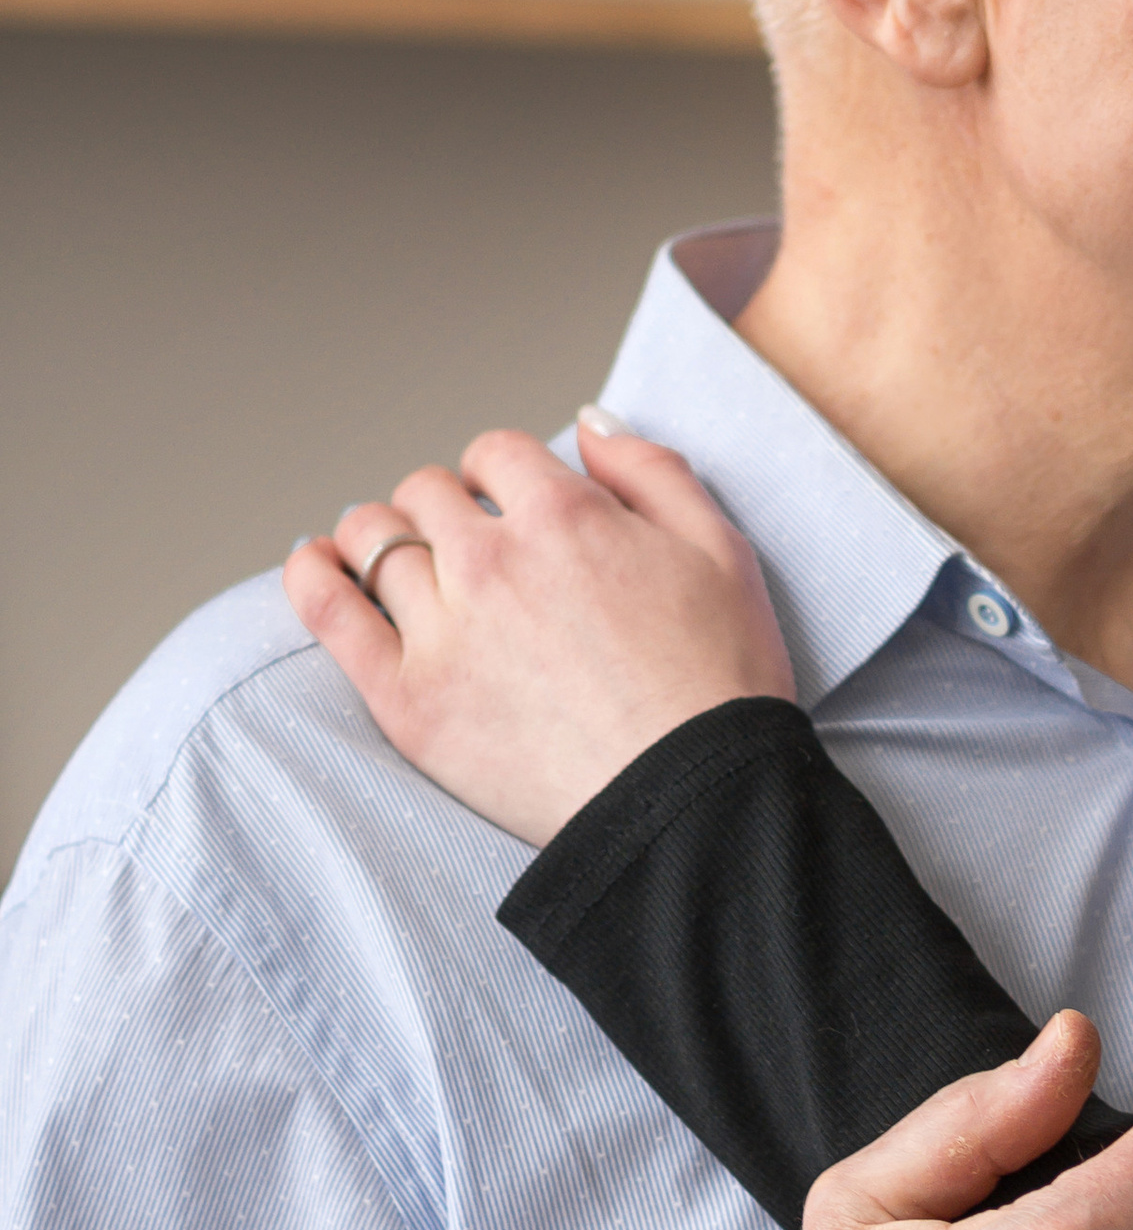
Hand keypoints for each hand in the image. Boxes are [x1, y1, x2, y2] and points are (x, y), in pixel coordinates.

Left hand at [280, 410, 793, 846]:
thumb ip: (652, 471)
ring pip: (374, 538)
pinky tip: (316, 563)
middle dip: (448, 506)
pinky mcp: (407, 698)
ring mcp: (442, 630)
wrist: (691, 805)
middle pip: (428, 492)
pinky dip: (312, 574)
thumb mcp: (722, 552)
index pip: (496, 453)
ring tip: (405, 564)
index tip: (512, 508)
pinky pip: (329, 610)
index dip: (503, 475)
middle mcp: (492, 561)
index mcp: (566, 516)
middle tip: (470, 547)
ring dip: (386, 537)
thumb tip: (587, 423)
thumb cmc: (720, 686)